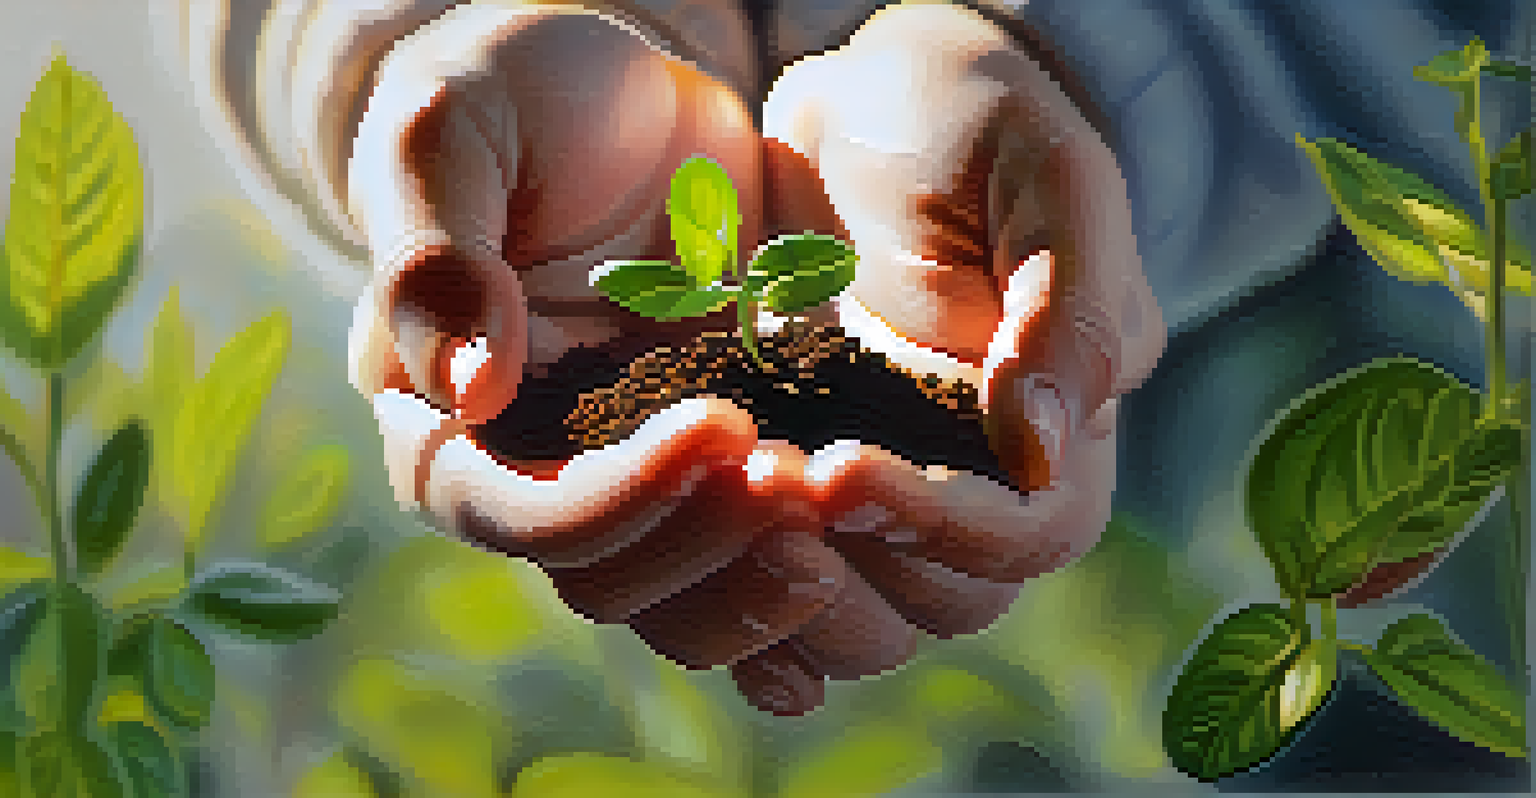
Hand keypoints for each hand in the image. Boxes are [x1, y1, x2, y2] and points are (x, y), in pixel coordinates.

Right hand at [344, 3, 861, 697]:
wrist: (619, 95)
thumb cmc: (512, 94)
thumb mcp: (454, 134)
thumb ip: (435, 257)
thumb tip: (464, 392)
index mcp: (441, 411)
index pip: (504, 509)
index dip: (606, 498)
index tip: (716, 426)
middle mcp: (527, 467)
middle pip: (600, 578)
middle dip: (701, 544)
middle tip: (800, 483)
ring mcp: (624, 475)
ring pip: (677, 598)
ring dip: (754, 582)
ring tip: (839, 515)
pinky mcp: (707, 466)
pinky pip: (741, 560)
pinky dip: (791, 581)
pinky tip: (853, 560)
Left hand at [744, 0, 1166, 699]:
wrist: (866, 107)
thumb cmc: (974, 123)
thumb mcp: (1051, 183)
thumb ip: (1067, 311)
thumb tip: (1038, 450)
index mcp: (1064, 427)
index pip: (1026, 533)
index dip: (939, 523)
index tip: (841, 465)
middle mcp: (982, 483)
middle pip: (946, 601)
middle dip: (853, 561)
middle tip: (758, 481)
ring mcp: (891, 490)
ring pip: (866, 615)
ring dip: (790, 584)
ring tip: (720, 494)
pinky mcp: (808, 482)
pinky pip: (792, 590)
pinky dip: (751, 611)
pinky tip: (693, 571)